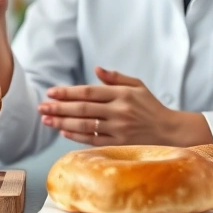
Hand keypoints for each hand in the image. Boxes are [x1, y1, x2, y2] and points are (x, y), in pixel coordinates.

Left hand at [38, 67, 212, 146]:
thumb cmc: (151, 106)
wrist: (171, 131)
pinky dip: (76, 136)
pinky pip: (93, 140)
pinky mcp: (120, 144)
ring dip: (63, 123)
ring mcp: (119, 129)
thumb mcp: (138, 86)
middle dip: (59, 108)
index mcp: (122, 95)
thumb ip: (116, 78)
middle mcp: (119, 111)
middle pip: (83, 109)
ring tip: (47, 120)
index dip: (68, 92)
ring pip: (85, 126)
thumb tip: (96, 69)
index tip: (51, 93)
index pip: (88, 92)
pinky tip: (63, 132)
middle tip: (41, 108)